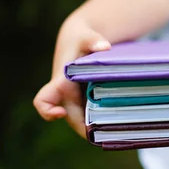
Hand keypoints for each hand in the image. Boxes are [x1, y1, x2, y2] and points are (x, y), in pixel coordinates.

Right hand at [33, 16, 110, 137]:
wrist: (84, 41)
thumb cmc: (81, 39)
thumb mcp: (86, 36)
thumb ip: (92, 40)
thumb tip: (104, 47)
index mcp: (60, 83)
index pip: (44, 101)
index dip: (48, 111)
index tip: (60, 113)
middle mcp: (67, 96)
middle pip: (73, 119)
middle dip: (87, 129)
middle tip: (108, 132)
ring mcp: (79, 100)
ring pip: (86, 120)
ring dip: (98, 127)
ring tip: (119, 131)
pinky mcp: (91, 100)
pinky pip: (96, 114)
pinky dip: (106, 119)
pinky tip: (124, 122)